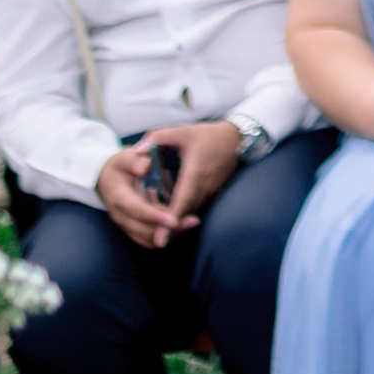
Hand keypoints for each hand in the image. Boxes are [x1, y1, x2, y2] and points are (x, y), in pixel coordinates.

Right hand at [97, 149, 182, 249]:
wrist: (106, 180)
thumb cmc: (118, 167)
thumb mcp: (124, 157)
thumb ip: (134, 160)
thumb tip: (146, 166)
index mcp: (118, 197)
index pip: (137, 210)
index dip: (155, 216)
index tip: (174, 219)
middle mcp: (121, 216)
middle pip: (144, 231)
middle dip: (168, 230)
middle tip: (192, 221)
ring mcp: (126, 224)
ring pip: (148, 239)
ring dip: (169, 234)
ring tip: (190, 222)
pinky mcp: (133, 229)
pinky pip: (148, 238)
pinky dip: (164, 233)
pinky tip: (180, 220)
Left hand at [122, 117, 242, 242]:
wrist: (236, 140)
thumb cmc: (207, 136)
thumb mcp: (182, 131)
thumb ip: (158, 137)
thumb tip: (137, 150)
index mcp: (195, 171)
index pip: (182, 201)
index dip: (171, 220)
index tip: (160, 239)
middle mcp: (204, 186)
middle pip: (186, 212)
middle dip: (172, 229)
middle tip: (157, 242)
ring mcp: (211, 192)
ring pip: (191, 212)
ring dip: (178, 222)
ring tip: (162, 233)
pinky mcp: (213, 195)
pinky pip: (197, 207)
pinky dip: (186, 214)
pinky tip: (174, 217)